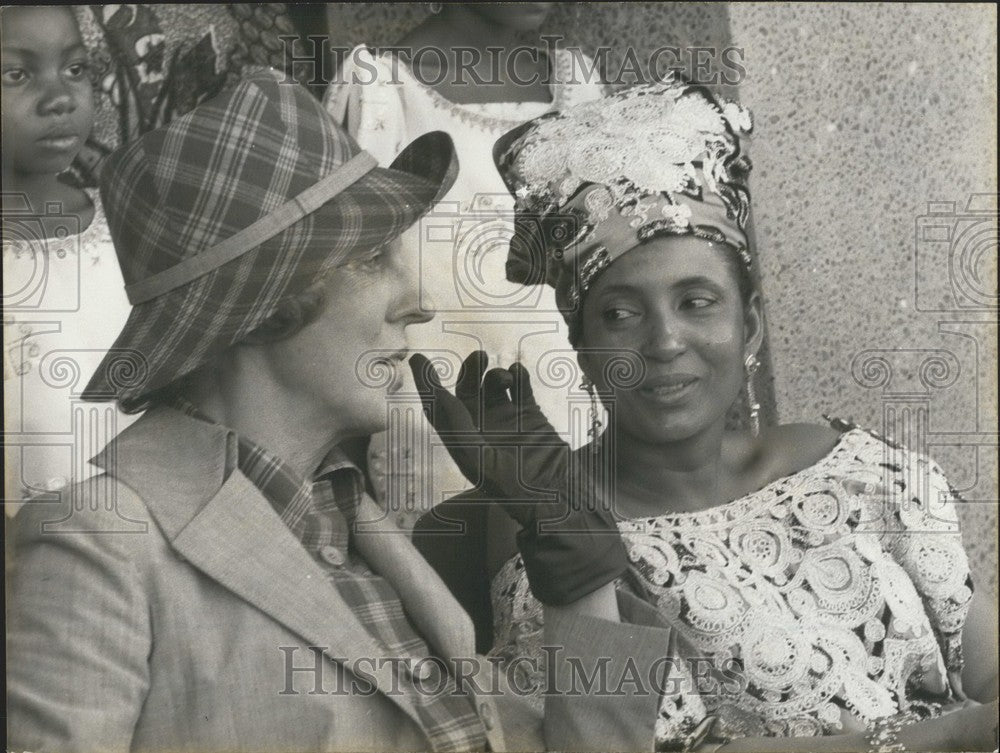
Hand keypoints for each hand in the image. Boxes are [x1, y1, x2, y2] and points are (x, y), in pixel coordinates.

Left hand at [410, 351, 627, 604]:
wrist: (556, 497)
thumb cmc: (513, 489)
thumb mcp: (479, 462)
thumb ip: (459, 430)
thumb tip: (441, 397)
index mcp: (462, 441)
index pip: (437, 407)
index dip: (426, 383)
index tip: (419, 359)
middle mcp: (481, 428)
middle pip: (466, 390)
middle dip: (469, 371)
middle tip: (479, 357)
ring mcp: (506, 419)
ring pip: (493, 386)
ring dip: (494, 374)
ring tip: (504, 377)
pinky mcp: (530, 415)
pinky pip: (521, 387)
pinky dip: (518, 375)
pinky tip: (518, 374)